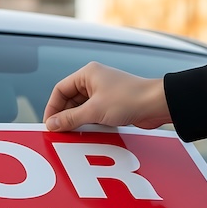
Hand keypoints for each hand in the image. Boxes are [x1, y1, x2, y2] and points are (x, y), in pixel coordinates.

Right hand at [43, 62, 171, 131]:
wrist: (157, 104)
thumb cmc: (129, 99)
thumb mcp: (94, 111)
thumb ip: (70, 118)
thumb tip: (51, 124)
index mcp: (87, 74)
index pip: (60, 89)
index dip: (53, 107)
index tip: (50, 123)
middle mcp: (94, 81)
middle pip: (69, 99)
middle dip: (64, 115)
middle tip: (59, 131)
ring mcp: (103, 92)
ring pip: (81, 108)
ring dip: (77, 121)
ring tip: (73, 133)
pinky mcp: (112, 104)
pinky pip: (93, 113)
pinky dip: (88, 123)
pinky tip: (87, 132)